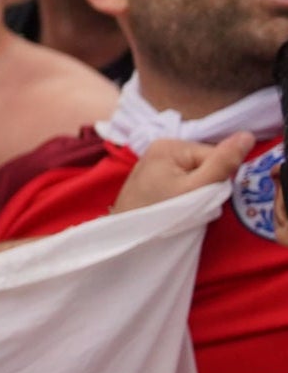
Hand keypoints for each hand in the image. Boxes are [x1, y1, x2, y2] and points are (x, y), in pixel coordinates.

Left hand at [112, 131, 253, 212]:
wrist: (126, 237)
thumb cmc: (159, 213)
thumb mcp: (197, 189)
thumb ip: (223, 163)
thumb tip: (247, 135)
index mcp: (170, 144)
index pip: (215, 155)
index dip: (217, 178)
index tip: (202, 195)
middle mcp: (160, 146)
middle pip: (204, 162)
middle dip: (204, 183)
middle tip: (190, 203)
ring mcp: (154, 161)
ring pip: (194, 172)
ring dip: (195, 190)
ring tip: (179, 204)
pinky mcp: (151, 176)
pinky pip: (180, 179)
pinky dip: (183, 192)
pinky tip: (172, 204)